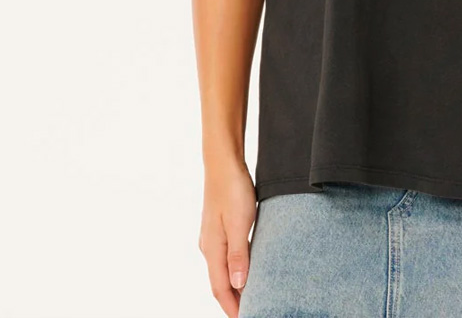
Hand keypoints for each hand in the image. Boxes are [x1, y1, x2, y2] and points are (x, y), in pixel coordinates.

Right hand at [199, 158, 257, 317]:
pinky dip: (234, 268)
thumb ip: (238, 254)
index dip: (232, 306)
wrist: (223, 161)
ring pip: (222, 269)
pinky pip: (225, 255)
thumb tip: (238, 285)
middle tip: (250, 310)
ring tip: (250, 295)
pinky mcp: (218, 225)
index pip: (220, 288)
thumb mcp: (239, 223)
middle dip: (233, 300)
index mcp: (212, 249)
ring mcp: (212, 235)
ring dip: (234, 284)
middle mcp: (209, 246)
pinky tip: (244, 266)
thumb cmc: (232, 189)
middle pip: (219, 282)